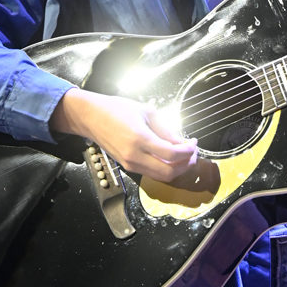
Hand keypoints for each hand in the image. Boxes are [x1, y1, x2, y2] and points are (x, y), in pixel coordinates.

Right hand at [51, 87, 197, 181]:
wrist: (92, 117)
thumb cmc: (116, 110)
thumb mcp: (146, 112)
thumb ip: (166, 130)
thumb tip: (183, 142)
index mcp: (140, 138)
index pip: (172, 154)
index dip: (188, 151)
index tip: (194, 144)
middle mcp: (134, 156)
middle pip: (169, 172)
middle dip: (186, 164)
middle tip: (193, 153)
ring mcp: (130, 164)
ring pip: (161, 176)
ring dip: (177, 169)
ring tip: (185, 155)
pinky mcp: (127, 166)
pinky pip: (151, 173)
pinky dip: (165, 168)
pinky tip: (170, 157)